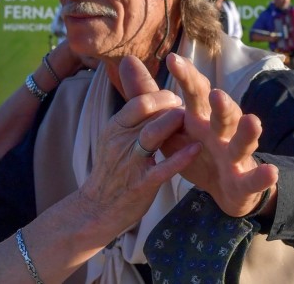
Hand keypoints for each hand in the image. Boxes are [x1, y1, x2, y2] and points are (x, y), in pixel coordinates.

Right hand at [80, 56, 198, 232]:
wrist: (97, 209)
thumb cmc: (114, 170)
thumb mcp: (116, 138)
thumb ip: (133, 115)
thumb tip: (138, 84)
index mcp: (115, 127)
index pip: (138, 101)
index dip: (161, 96)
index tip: (176, 99)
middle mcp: (120, 141)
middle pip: (146, 112)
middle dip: (170, 105)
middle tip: (187, 109)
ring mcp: (130, 163)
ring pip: (152, 134)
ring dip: (173, 123)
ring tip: (190, 121)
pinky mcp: (141, 184)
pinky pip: (162, 168)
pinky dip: (180, 157)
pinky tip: (196, 148)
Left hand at [163, 53, 278, 216]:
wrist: (223, 189)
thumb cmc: (196, 151)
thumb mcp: (169, 126)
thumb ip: (149, 97)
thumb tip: (127, 61)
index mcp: (200, 118)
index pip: (195, 93)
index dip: (186, 77)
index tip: (172, 60)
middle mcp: (221, 131)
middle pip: (223, 113)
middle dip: (221, 104)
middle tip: (216, 94)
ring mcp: (235, 154)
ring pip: (243, 141)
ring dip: (248, 132)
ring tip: (252, 121)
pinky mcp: (244, 179)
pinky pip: (254, 177)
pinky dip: (263, 175)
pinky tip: (271, 171)